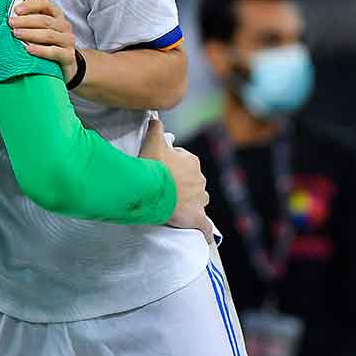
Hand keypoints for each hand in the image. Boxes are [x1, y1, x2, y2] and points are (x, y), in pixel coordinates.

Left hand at [9, 0, 77, 81]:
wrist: (65, 65)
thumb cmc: (47, 45)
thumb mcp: (39, 31)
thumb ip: (28, 23)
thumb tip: (8, 19)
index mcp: (55, 16)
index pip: (45, 4)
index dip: (31, 5)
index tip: (16, 10)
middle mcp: (63, 26)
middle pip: (45, 20)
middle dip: (26, 21)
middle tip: (11, 23)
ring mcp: (67, 41)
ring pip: (49, 35)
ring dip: (31, 34)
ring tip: (16, 34)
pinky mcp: (68, 56)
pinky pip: (54, 52)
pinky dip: (41, 50)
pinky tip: (29, 50)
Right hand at [140, 120, 213, 241]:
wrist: (151, 190)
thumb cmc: (151, 166)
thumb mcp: (152, 141)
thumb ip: (156, 127)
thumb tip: (156, 117)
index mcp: (192, 162)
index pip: (185, 162)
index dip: (172, 166)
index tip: (160, 170)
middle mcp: (200, 180)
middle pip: (192, 182)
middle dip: (181, 185)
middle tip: (163, 189)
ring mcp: (199, 200)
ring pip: (197, 200)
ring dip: (189, 203)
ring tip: (172, 207)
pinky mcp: (196, 217)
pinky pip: (204, 226)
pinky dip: (204, 232)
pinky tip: (205, 238)